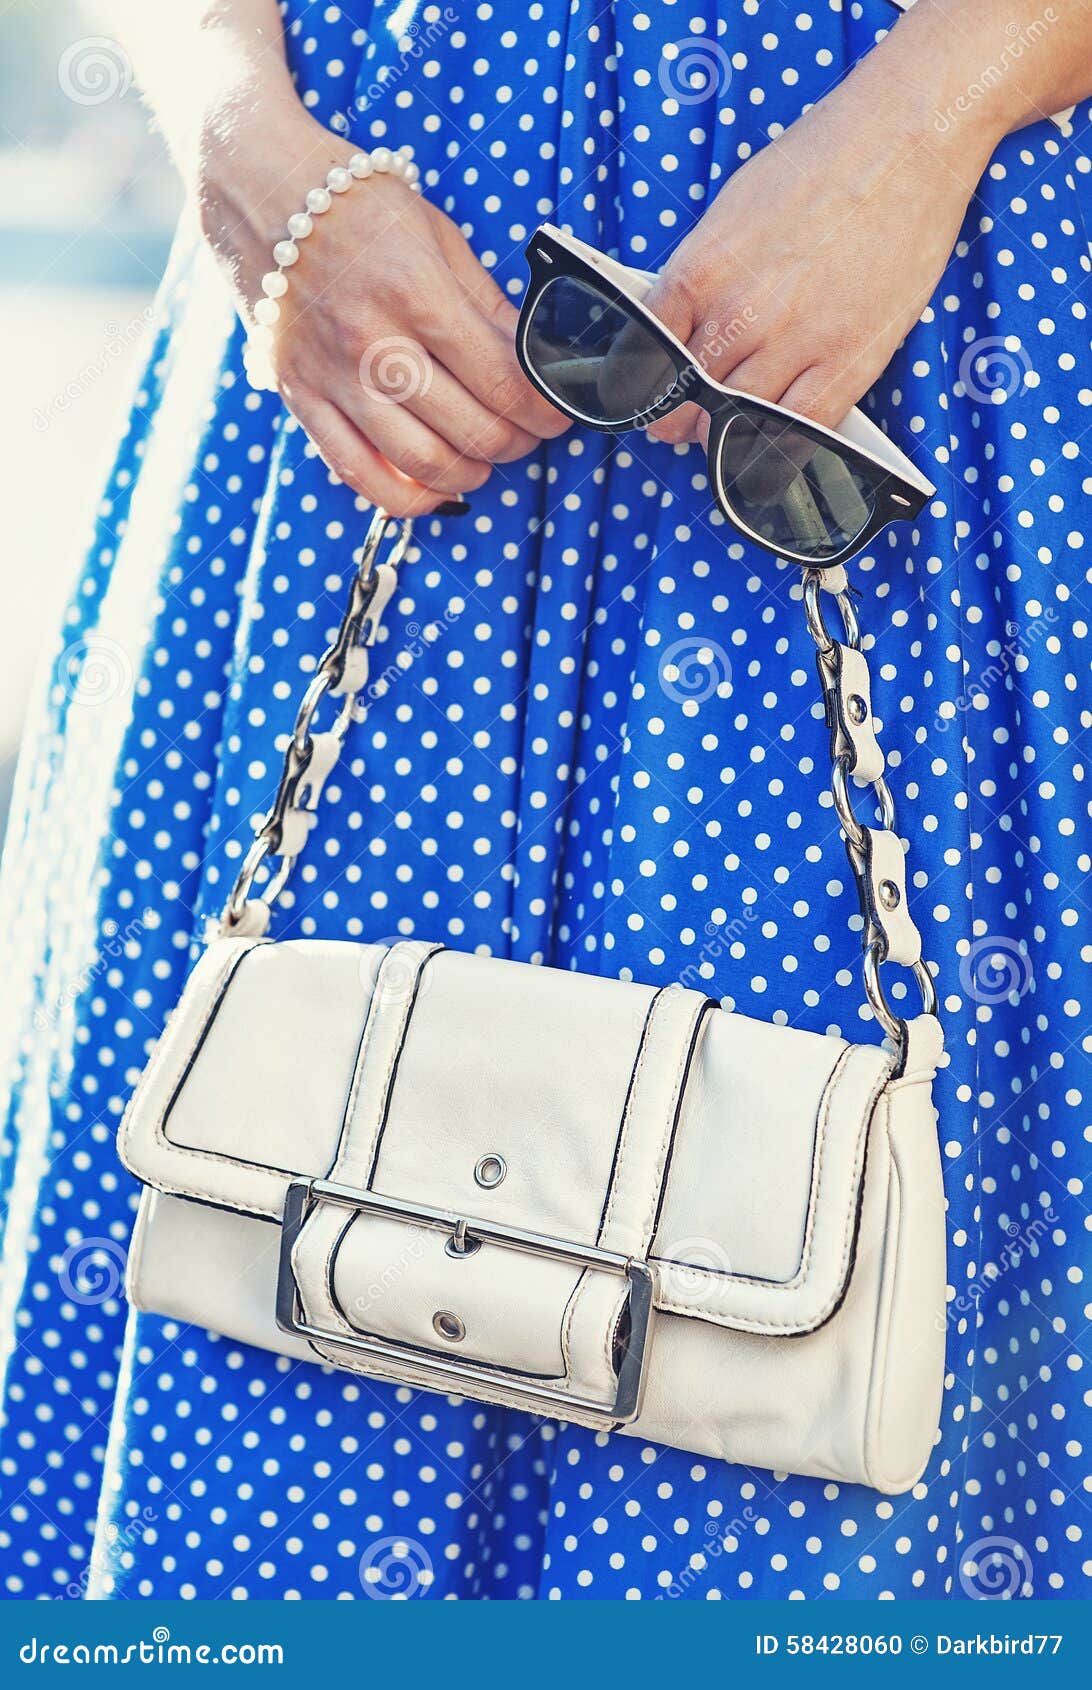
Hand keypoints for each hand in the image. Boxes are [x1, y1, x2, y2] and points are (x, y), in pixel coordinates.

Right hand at [199, 109, 568, 514]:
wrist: (261, 192)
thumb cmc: (358, 208)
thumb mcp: (439, 236)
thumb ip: (488, 305)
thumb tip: (539, 358)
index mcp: (416, 292)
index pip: (504, 381)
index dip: (546, 408)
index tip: (560, 410)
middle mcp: (373, 342)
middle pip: (471, 429)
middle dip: (518, 441)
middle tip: (528, 431)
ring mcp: (333, 377)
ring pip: (421, 463)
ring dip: (471, 472)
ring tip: (486, 456)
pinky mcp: (301, 399)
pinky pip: (358, 474)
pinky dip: (407, 497)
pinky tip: (435, 486)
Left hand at [643, 65, 998, 444]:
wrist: (906, 137)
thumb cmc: (823, 161)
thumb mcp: (733, 208)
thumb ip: (702, 271)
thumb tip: (681, 320)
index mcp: (700, 269)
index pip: (645, 352)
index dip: (642, 383)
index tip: (647, 395)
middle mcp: (739, 311)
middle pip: (689, 392)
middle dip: (680, 415)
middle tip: (681, 423)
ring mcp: (794, 340)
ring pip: (736, 418)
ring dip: (720, 434)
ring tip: (720, 433)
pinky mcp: (846, 361)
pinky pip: (797, 430)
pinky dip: (775, 449)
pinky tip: (766, 448)